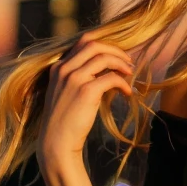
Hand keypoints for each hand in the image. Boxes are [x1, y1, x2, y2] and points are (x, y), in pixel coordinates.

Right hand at [36, 30, 134, 169]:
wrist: (56, 143)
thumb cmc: (64, 120)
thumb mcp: (67, 92)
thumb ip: (79, 77)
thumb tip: (106, 69)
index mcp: (58, 67)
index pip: (83, 42)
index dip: (104, 45)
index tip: (117, 54)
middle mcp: (64, 69)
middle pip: (93, 44)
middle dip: (114, 49)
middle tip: (128, 61)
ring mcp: (74, 79)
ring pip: (103, 57)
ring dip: (121, 63)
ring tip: (130, 73)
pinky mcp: (86, 91)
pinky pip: (111, 77)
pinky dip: (123, 82)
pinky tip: (127, 92)